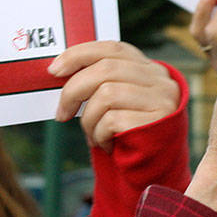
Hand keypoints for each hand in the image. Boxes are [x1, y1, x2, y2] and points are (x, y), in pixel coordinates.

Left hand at [49, 41, 179, 151]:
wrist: (157, 167)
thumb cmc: (130, 133)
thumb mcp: (120, 102)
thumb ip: (102, 84)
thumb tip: (58, 72)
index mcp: (150, 70)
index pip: (113, 49)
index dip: (80, 54)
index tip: (54, 71)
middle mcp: (160, 81)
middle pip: (106, 70)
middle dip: (73, 91)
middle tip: (61, 114)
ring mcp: (162, 100)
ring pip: (106, 95)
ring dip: (88, 120)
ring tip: (92, 136)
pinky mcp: (158, 122)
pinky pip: (113, 121)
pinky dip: (100, 135)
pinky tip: (107, 145)